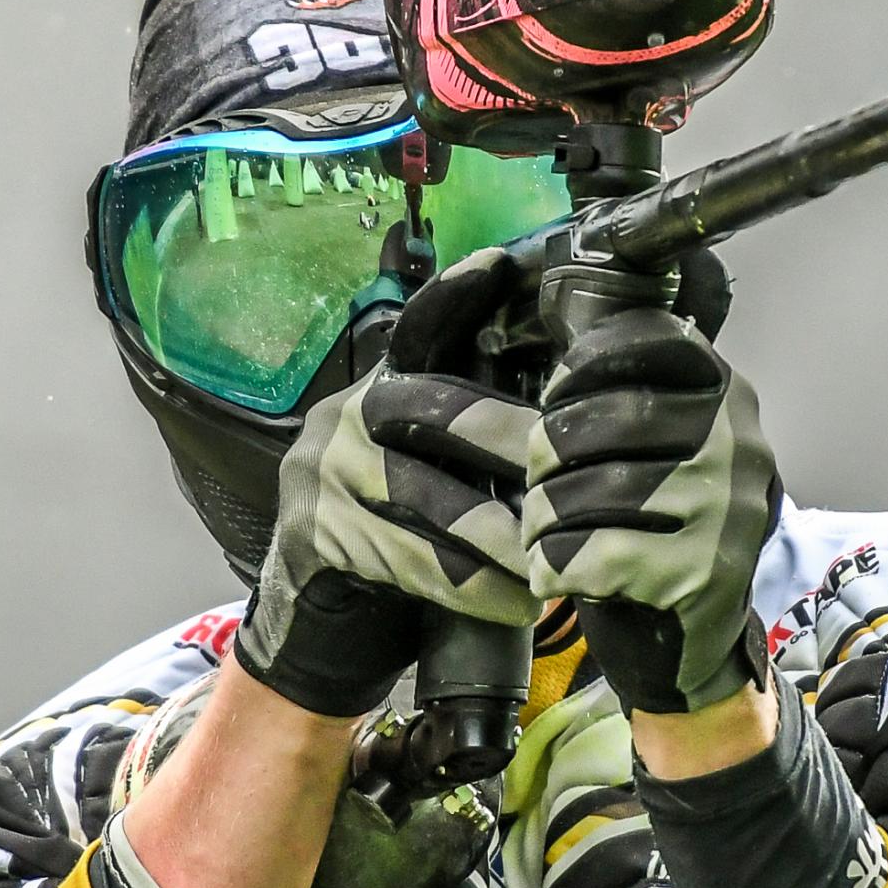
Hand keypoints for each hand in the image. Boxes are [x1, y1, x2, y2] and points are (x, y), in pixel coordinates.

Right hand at [235, 249, 539, 715]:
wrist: (325, 626)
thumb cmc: (405, 537)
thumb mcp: (436, 472)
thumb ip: (472, 438)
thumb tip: (568, 418)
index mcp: (384, 387)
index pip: (421, 329)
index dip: (458, 296)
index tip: (502, 262)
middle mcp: (349, 415)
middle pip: (438, 412)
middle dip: (513, 443)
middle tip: (574, 471)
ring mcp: (323, 473)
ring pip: (429, 498)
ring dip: (503, 538)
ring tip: (556, 563)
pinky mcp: (313, 533)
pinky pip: (407, 558)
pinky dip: (470, 587)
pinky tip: (517, 603)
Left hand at [523, 303, 780, 714]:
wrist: (692, 646)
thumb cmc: (655, 532)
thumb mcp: (652, 449)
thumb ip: (617, 393)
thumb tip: (552, 326)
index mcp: (726, 395)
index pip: (645, 343)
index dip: (580, 368)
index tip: (556, 398)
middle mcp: (735, 443)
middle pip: (593, 423)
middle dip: (543, 459)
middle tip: (539, 488)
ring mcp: (724, 509)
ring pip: (582, 492)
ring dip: (542, 519)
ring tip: (546, 534)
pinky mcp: (699, 574)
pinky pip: (590, 556)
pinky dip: (554, 567)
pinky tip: (556, 574)